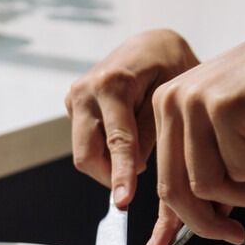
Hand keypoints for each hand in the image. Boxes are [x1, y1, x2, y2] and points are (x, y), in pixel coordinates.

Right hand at [65, 29, 198, 207]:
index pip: (116, 141)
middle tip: (132, 187)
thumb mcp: (172, 95)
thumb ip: (152, 132)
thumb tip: (135, 168)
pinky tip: (126, 140)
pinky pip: (86, 141)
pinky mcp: (72, 105)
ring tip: (137, 155)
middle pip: (87, 154)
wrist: (149, 43)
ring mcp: (74, 97)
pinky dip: (105, 150)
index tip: (123, 201)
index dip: (120, 174)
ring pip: (84, 152)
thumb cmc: (170, 64)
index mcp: (112, 83)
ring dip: (109, 163)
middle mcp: (85, 90)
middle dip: (109, 176)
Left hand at [143, 15, 244, 244]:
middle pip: (177, 188)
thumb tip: (182, 232)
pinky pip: (241, 168)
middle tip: (237, 235)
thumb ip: (206, 178)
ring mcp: (192, 101)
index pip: (162, 178)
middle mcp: (170, 102)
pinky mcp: (222, 105)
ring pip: (209, 185)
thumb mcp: (230, 142)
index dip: (171, 220)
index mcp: (165, 110)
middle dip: (207, 222)